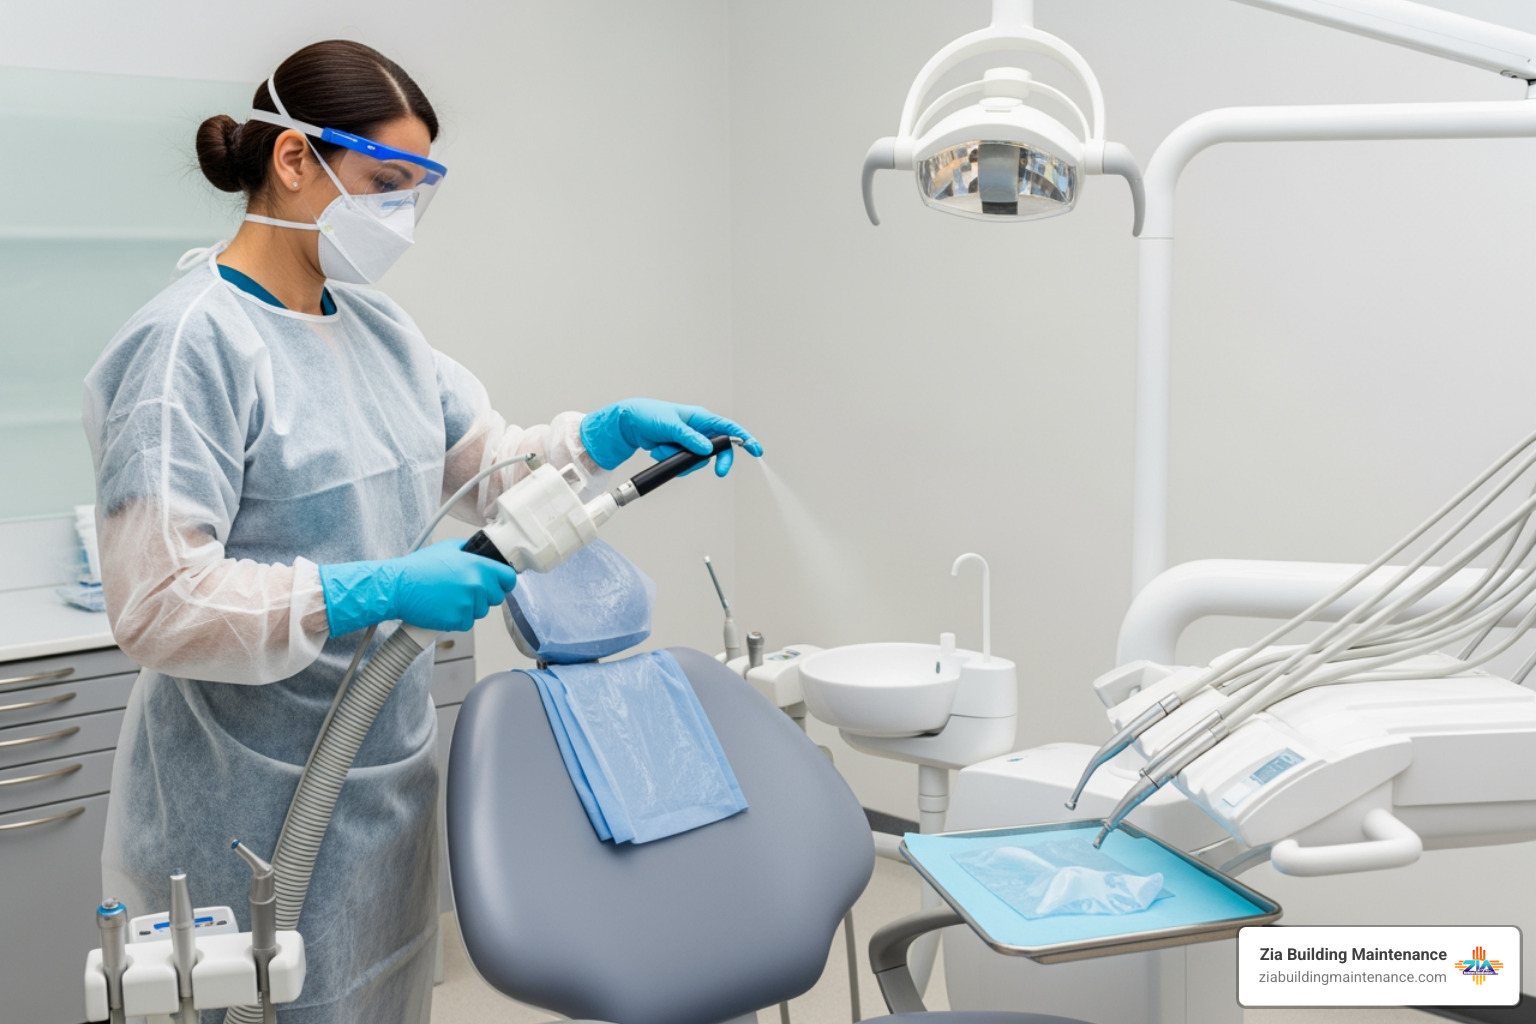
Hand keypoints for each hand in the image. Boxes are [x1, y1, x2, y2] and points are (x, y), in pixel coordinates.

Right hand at [320, 540, 518, 635]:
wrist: (398, 587)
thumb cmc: (418, 568)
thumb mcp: (448, 548)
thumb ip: (470, 551)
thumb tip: (483, 553)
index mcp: (477, 566)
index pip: (508, 578)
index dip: (504, 581)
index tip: (499, 582)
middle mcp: (476, 586)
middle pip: (496, 597)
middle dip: (485, 595)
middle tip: (465, 590)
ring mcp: (467, 605)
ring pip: (481, 611)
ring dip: (471, 607)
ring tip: (450, 598)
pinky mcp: (457, 621)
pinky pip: (467, 623)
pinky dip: (458, 618)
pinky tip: (444, 608)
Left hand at [580, 398, 762, 475]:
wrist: (630, 423)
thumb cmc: (649, 415)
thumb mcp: (669, 425)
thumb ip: (689, 437)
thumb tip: (706, 449)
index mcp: (701, 418)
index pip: (729, 428)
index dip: (745, 438)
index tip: (756, 450)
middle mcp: (698, 430)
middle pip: (719, 450)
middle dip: (717, 460)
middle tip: (719, 472)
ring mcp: (689, 442)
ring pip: (698, 460)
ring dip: (680, 458)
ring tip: (662, 446)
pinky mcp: (679, 452)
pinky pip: (683, 464)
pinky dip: (670, 460)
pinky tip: (658, 449)